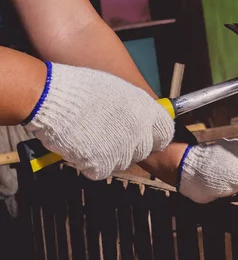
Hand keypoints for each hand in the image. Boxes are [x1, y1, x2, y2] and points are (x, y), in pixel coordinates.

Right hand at [22, 61, 173, 179]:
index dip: (154, 136)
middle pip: (143, 150)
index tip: (146, 136)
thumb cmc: (81, 89)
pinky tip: (81, 147)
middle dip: (129, 146)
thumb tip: (145, 116)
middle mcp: (139, 132)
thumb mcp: (119, 90)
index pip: (165, 133)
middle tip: (109, 136)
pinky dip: (91, 163)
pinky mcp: (102, 164)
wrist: (51, 99)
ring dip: (109, 155)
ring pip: (123, 161)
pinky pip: (102, 170)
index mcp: (146, 111)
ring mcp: (122, 150)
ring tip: (91, 138)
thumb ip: (137, 107)